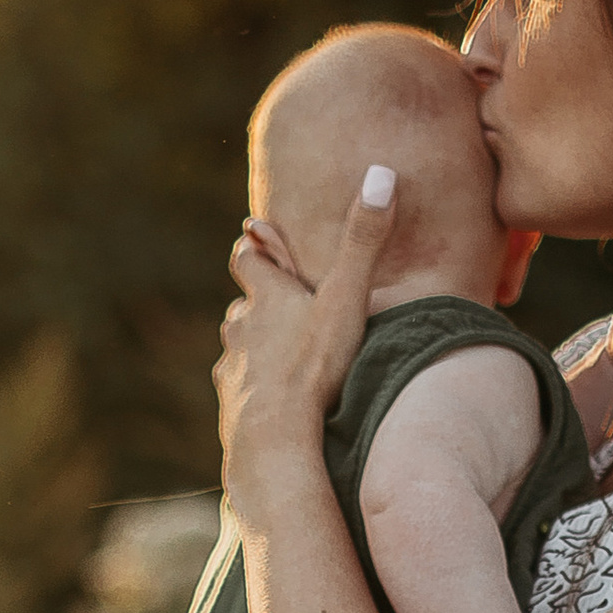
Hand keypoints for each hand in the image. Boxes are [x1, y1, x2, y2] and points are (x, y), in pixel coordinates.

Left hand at [215, 164, 397, 528]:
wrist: (274, 439)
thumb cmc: (314, 366)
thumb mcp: (348, 298)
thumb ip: (366, 240)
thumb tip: (382, 173)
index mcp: (268, 296)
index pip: (250, 257)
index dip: (255, 245)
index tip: (255, 234)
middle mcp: (241, 327)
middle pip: (242, 303)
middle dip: (257, 300)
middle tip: (277, 299)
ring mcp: (232, 368)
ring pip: (237, 346)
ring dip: (254, 345)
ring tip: (278, 353)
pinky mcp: (229, 407)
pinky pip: (238, 390)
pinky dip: (252, 388)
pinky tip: (268, 401)